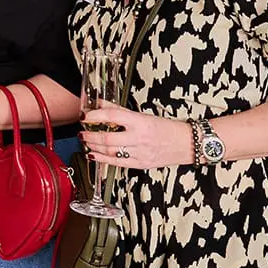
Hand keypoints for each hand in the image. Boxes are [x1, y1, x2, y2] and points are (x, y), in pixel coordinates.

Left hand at [80, 104, 194, 169]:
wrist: (186, 144)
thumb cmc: (165, 128)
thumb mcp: (142, 115)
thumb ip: (118, 110)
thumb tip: (99, 104)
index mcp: (140, 122)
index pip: (112, 116)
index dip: (95, 116)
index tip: (84, 116)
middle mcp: (139, 138)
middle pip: (108, 138)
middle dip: (90, 135)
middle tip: (82, 131)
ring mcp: (140, 152)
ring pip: (110, 151)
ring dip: (93, 147)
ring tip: (85, 141)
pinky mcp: (140, 164)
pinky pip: (117, 163)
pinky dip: (102, 159)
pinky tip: (93, 154)